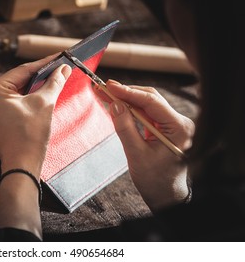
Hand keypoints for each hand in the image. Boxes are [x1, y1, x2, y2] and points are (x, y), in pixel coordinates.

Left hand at [0, 55, 71, 177]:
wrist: (22, 165)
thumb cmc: (29, 136)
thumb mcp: (44, 104)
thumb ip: (53, 82)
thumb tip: (63, 69)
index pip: (23, 70)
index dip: (44, 63)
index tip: (59, 57)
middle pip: (19, 79)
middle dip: (40, 74)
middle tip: (58, 67)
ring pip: (17, 90)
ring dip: (34, 86)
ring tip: (53, 79)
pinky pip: (13, 100)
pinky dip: (27, 97)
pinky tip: (41, 93)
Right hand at [95, 80, 194, 210]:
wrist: (165, 196)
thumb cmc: (155, 180)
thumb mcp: (136, 154)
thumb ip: (125, 128)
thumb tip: (114, 104)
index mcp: (179, 128)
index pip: (152, 102)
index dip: (128, 92)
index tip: (109, 85)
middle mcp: (179, 122)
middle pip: (150, 99)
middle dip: (125, 93)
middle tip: (103, 88)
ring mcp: (173, 125)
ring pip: (147, 105)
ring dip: (126, 100)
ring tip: (105, 95)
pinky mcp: (165, 128)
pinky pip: (147, 114)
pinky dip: (131, 110)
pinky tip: (117, 106)